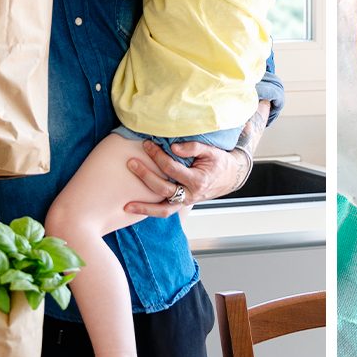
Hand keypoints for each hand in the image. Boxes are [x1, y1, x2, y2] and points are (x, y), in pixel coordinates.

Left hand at [120, 140, 249, 218]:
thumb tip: (172, 147)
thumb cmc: (219, 162)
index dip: (158, 156)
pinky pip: (165, 211)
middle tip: (131, 163)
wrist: (229, 178)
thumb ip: (193, 147)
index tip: (147, 145)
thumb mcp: (211, 151)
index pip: (172, 168)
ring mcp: (186, 202)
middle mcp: (191, 195)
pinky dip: (150, 212)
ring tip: (127, 206)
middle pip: (163, 188)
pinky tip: (135, 209)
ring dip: (145, 208)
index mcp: (198, 180)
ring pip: (163, 209)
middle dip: (146, 175)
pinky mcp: (182, 205)